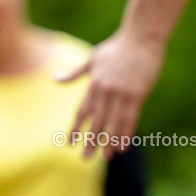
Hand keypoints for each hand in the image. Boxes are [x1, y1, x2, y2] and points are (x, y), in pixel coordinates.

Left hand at [56, 29, 165, 158]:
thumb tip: (54, 79)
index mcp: (93, 83)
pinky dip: (126, 133)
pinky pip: (130, 118)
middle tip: (85, 158)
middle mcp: (105, 90)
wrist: (140, 37)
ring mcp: (121, 92)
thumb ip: (75, 73)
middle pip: (96, 120)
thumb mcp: (92, 59)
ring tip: (105, 158)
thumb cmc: (117, 47)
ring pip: (113, 122)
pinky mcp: (137, 94)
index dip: (76, 128)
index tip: (70, 143)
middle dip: (90, 140)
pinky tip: (123, 146)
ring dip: (109, 142)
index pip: (82, 111)